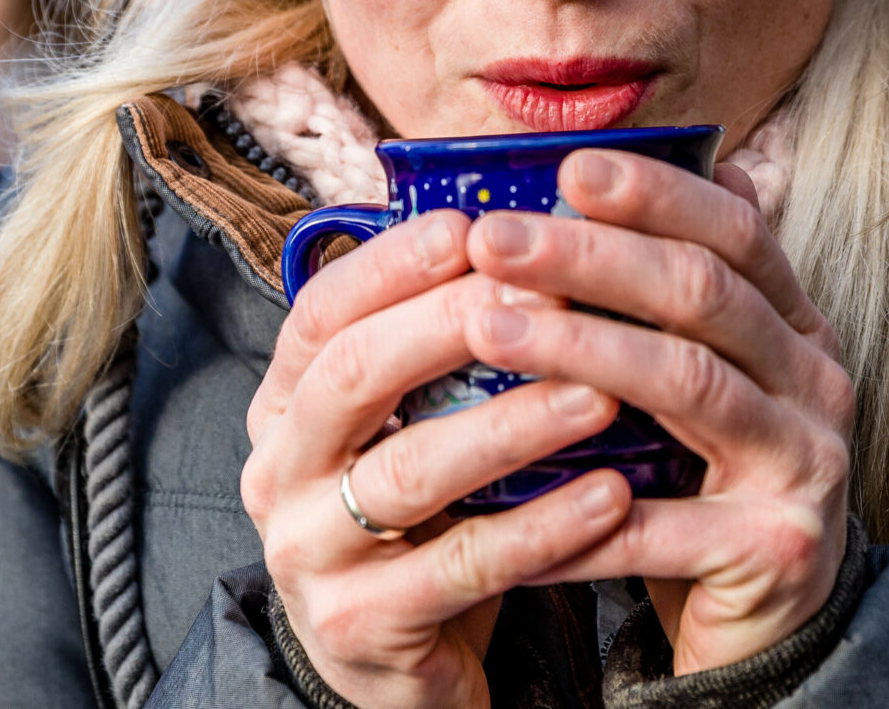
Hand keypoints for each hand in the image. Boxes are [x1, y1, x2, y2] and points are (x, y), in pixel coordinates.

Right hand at [242, 210, 631, 708]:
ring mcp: (310, 552)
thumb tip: (525, 230)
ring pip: (410, 470)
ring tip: (601, 393)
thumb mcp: (406, 427)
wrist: (397, 668)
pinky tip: (610, 495)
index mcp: (283, 405)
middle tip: (546, 292)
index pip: (320, 312)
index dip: (390, 264)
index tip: (470, 223)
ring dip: (511, 425)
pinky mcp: (362, 625)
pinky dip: (542, 526)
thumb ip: (437, 346)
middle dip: (449, 324)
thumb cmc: (421, 519)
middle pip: (352, 375)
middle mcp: (278, 471)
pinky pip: (463, 564)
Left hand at [463, 152, 855, 675]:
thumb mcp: (700, 377)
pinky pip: (660, 523)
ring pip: (687, 384)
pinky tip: (503, 495)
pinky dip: (577, 509)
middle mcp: (818, 383)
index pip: (735, 233)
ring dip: (579, 349)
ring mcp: (807, 465)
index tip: (567, 168)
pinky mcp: (779, 549)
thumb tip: (606, 168)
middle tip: (493, 236)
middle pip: (704, 295)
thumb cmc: (704, 484)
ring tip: (488, 327)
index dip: (657, 193)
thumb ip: (668, 294)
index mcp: (796, 328)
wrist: (766, 629)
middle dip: (591, 256)